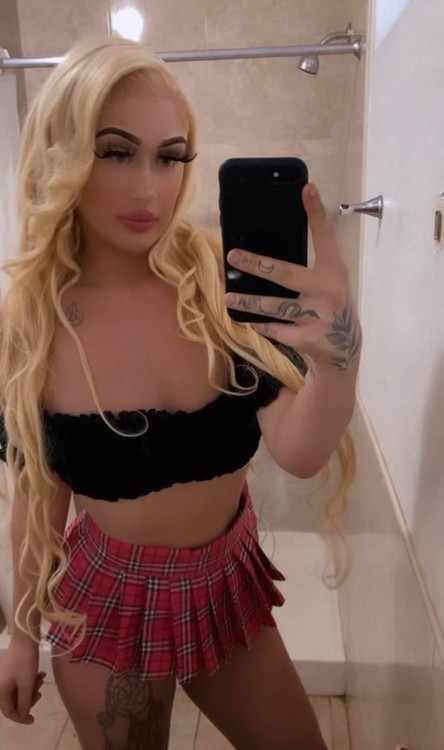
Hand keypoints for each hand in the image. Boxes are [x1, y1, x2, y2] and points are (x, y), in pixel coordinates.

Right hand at [0, 641, 45, 723]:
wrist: (26, 638)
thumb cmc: (25, 662)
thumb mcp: (26, 684)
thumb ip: (24, 702)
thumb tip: (23, 715)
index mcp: (0, 691)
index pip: (9, 712)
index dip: (21, 717)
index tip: (33, 719)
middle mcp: (1, 685)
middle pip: (14, 701)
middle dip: (28, 699)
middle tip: (40, 693)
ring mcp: (6, 676)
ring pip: (19, 690)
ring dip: (31, 688)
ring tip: (41, 679)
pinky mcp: (12, 669)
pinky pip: (21, 680)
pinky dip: (30, 680)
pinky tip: (40, 673)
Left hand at [224, 183, 361, 372]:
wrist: (344, 348)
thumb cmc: (328, 306)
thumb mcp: (327, 282)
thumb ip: (308, 267)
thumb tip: (265, 255)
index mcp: (334, 270)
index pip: (324, 236)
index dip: (316, 212)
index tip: (307, 188)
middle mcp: (328, 290)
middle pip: (286, 273)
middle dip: (256, 264)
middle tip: (232, 256)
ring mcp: (318, 316)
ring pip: (275, 306)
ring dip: (249, 302)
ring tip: (229, 298)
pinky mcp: (308, 338)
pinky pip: (276, 330)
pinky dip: (262, 326)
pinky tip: (251, 322)